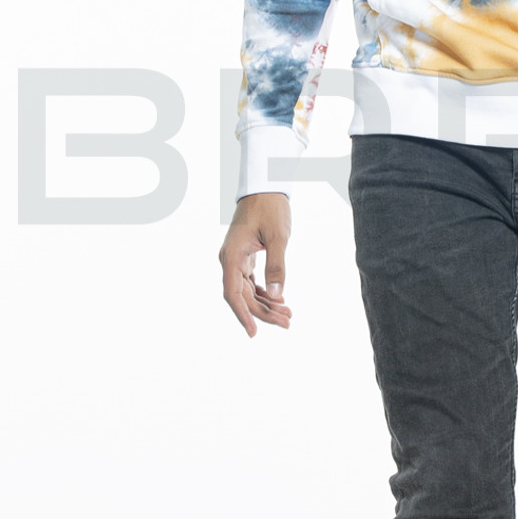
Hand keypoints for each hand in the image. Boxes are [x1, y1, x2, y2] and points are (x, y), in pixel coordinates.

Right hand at [219, 193, 293, 336]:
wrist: (265, 186)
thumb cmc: (270, 207)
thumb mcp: (279, 236)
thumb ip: (277, 265)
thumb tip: (277, 295)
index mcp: (231, 256)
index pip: (233, 294)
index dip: (243, 315)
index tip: (253, 333)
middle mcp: (229, 260)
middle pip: (243, 296)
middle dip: (264, 312)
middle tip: (287, 322)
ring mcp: (236, 259)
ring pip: (248, 291)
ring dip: (266, 304)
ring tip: (288, 315)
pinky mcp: (244, 257)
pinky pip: (252, 282)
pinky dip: (265, 293)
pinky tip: (280, 300)